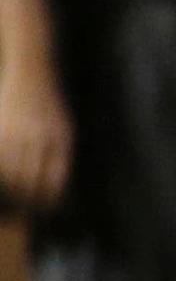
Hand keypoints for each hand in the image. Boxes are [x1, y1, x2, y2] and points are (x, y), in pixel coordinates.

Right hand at [0, 61, 67, 213]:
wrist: (32, 71)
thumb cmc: (50, 103)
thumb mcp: (64, 127)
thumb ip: (60, 153)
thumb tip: (54, 185)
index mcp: (61, 139)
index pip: (54, 179)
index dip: (49, 199)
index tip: (45, 209)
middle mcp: (40, 137)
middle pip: (30, 180)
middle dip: (27, 199)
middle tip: (25, 208)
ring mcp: (18, 131)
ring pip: (11, 172)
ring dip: (11, 188)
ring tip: (12, 197)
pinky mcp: (2, 127)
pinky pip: (1, 158)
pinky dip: (2, 170)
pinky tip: (4, 177)